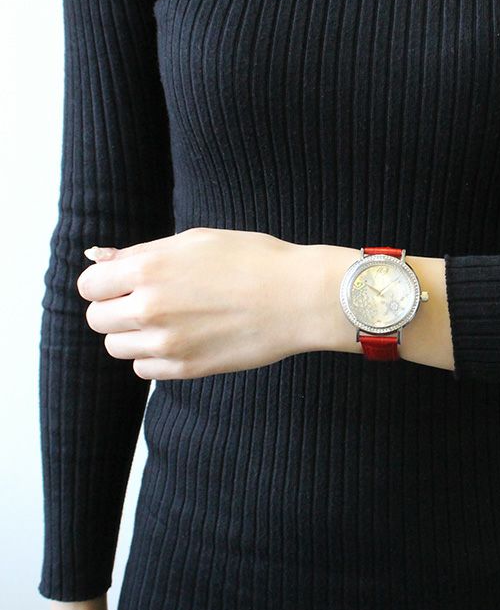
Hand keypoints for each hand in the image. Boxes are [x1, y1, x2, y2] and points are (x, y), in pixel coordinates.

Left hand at [76, 227, 330, 379]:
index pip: (89, 285)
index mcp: (148, 269)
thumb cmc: (255, 260)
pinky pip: (144, 369)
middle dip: (114, 308)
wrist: (300, 298)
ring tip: (167, 321)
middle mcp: (150, 308)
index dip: (104, 283)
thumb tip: (103, 260)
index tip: (122, 283)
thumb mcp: (196, 240)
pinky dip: (153, 356)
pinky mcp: (187, 369)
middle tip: (145, 301)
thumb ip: (143, 253)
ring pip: (117, 347)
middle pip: (97, 319)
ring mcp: (168, 343)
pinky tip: (179, 339)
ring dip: (132, 334)